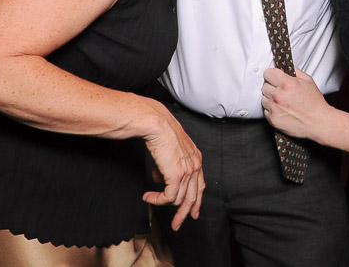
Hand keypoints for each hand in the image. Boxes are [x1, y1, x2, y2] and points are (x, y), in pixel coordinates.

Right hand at [141, 104, 204, 230]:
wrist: (156, 124)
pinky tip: (148, 196)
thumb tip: (160, 178)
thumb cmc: (159, 133)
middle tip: (177, 225)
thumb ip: (167, 166)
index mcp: (196, 158)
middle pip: (193, 197)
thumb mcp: (168, 151)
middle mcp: (195, 165)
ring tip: (150, 200)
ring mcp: (188, 171)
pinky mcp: (177, 175)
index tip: (192, 213)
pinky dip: (157, 200)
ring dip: (164, 204)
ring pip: (180, 199)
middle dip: (184, 213)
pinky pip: (169, 197)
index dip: (196, 201)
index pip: (200, 185)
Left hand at [261, 68, 330, 140]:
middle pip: (265, 86)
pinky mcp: (273, 119)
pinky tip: (282, 109)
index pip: (268, 73)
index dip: (272, 74)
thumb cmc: (314, 103)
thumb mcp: (307, 81)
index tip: (275, 77)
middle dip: (272, 86)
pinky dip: (272, 109)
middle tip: (282, 91)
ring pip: (263, 98)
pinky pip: (266, 110)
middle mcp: (278, 96)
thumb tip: (282, 66)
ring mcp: (274, 109)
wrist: (318, 122)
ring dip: (271, 98)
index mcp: (287, 84)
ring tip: (283, 101)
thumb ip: (293, 71)